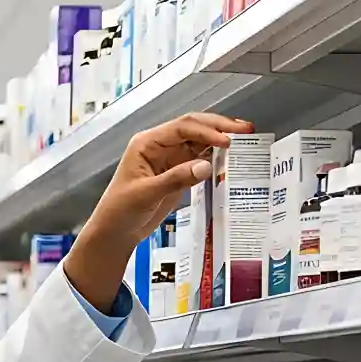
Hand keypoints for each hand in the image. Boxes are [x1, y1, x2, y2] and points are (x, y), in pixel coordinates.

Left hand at [63, 112, 254, 307]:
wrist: (115, 233)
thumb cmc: (120, 211)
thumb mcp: (146, 194)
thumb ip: (176, 179)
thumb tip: (206, 165)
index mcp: (147, 144)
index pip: (182, 128)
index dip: (207, 131)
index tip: (227, 140)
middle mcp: (159, 146)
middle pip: (194, 129)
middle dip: (219, 128)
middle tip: (245, 130)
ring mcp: (169, 159)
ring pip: (200, 143)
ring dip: (220, 141)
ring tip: (245, 141)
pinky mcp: (177, 173)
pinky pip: (200, 160)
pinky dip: (216, 158)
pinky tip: (232, 159)